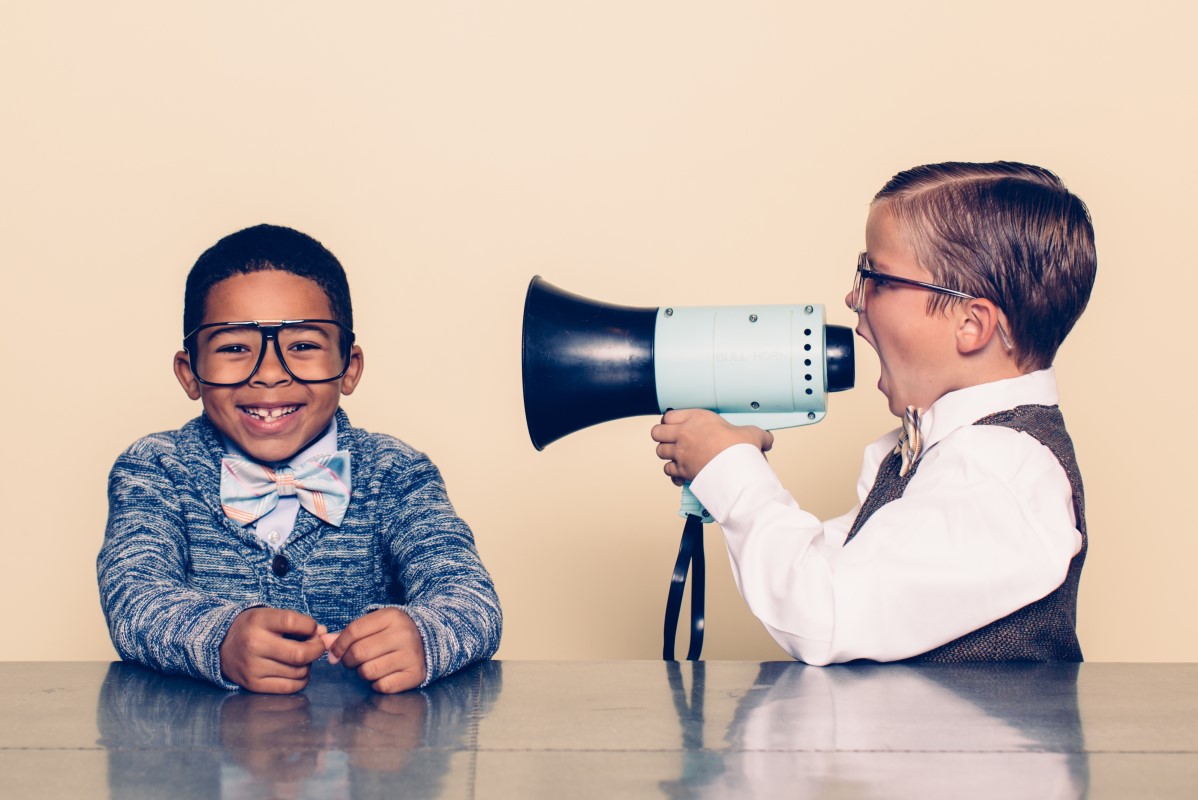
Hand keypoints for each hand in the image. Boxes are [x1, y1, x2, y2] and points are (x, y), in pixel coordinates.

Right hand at [220, 607, 326, 693]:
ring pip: (298, 671)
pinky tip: (297, 671)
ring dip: (308, 665)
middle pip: (299, 653)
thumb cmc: (254, 629)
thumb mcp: (270, 617)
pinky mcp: (253, 685)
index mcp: (258, 621)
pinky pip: (289, 687)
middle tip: (316, 646)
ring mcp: (253, 667)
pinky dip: (301, 680)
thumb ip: (298, 623)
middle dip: (316, 650)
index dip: (310, 626)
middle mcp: (254, 644)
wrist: (220, 646)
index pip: (293, 621)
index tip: (311, 628)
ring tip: (301, 658)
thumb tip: (323, 634)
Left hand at [329, 608, 427, 693]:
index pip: (354, 631)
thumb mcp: (376, 625)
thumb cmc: (395, 633)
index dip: (338, 645)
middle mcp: (404, 634)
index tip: (334, 654)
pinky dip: (377, 684)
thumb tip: (323, 643)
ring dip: (362, 672)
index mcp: (392, 616)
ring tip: (369, 666)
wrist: (431, 640)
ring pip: (368, 671)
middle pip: (359, 652)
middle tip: (351, 661)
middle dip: (348, 660)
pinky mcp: (415, 674)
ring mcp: (411, 655)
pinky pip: (382, 686)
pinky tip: (383, 675)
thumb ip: (349, 634)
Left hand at [651, 408, 773, 483]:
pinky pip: (668, 471)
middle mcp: (684, 434)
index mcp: (696, 418)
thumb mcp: (752, 434)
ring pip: (659, 451)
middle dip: (663, 436)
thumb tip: (766, 440)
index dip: (670, 421)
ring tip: (676, 456)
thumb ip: (757, 435)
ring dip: (667, 454)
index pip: (669, 415)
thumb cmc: (739, 449)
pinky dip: (673, 473)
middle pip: (657, 432)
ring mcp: (680, 452)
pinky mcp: (681, 470)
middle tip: (672, 440)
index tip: (676, 425)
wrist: (735, 470)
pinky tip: (680, 473)